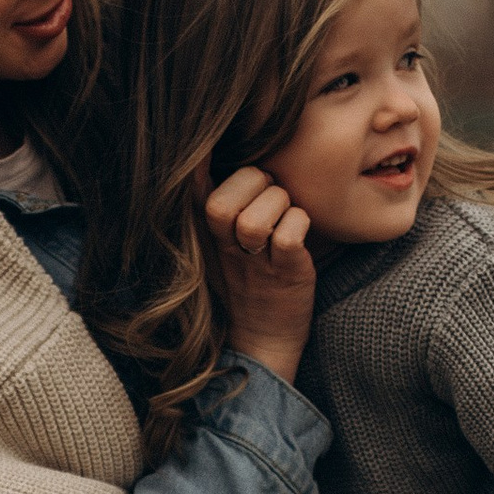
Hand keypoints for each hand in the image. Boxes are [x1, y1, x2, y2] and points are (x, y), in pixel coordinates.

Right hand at [204, 166, 316, 383]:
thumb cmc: (250, 280)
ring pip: (256, 220)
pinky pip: (288, 238)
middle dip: (253, 182)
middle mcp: (226, 248)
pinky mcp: (287, 275)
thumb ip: (220, 201)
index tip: (227, 159)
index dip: (204, 164)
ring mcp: (255, 264)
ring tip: (287, 211)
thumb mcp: (223, 241)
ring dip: (279, 203)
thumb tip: (210, 155)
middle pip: (221, 204)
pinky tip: (301, 229)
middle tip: (270, 189)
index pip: (193, 191)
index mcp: (209, 233)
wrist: (264, 338)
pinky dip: (299, 223)